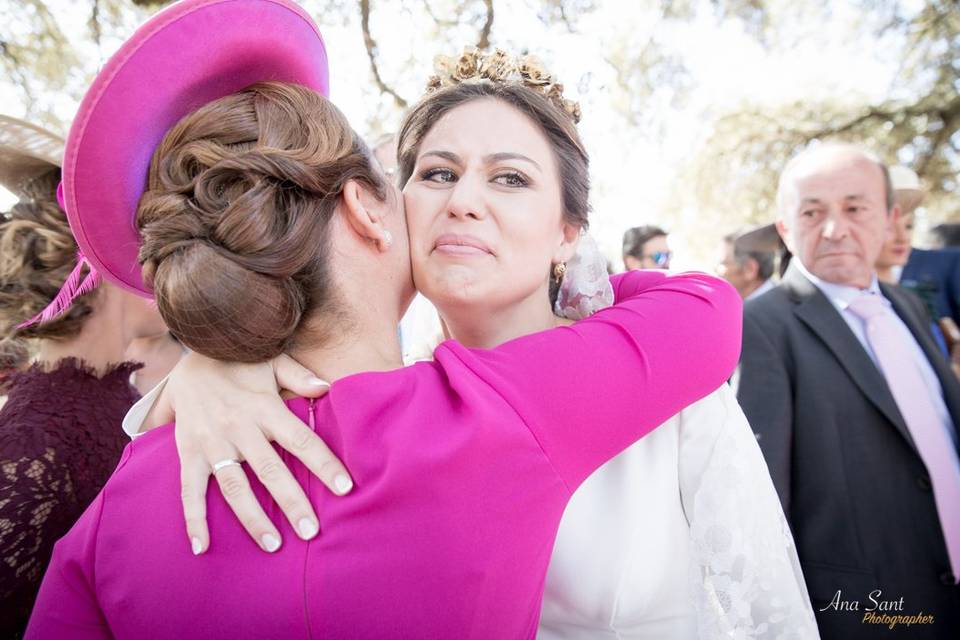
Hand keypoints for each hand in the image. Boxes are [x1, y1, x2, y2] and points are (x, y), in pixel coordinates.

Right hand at [167, 352, 352, 554]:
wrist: (190, 353)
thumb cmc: (240, 362)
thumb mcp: (271, 360)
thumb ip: (299, 375)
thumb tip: (327, 386)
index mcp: (265, 407)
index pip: (301, 439)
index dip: (323, 464)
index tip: (345, 488)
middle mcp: (239, 428)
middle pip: (270, 470)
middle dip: (292, 502)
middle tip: (312, 531)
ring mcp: (212, 443)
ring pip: (234, 487)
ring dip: (252, 518)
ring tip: (273, 545)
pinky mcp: (188, 453)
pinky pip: (189, 490)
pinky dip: (193, 519)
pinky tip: (201, 546)